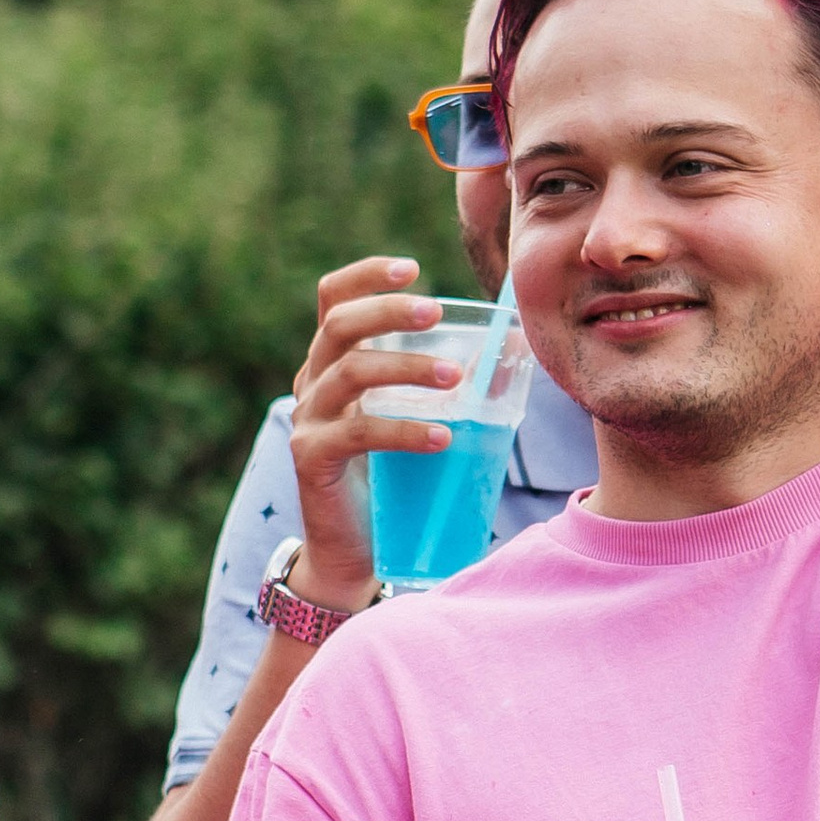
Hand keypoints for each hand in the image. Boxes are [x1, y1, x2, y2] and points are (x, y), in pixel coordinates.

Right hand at [286, 258, 462, 608]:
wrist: (351, 551)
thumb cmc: (391, 478)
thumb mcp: (409, 417)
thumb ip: (440, 384)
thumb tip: (512, 346)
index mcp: (332, 363)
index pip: (333, 299)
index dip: (366, 276)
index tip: (413, 269)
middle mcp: (312, 383)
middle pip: (339, 325)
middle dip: (389, 311)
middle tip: (436, 312)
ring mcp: (306, 420)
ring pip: (351, 372)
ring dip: (407, 367)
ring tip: (455, 378)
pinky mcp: (311, 458)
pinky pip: (357, 432)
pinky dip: (404, 430)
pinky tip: (442, 436)